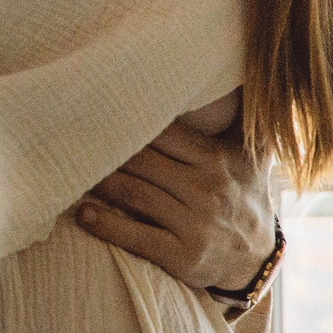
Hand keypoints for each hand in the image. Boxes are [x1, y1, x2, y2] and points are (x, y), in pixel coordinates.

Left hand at [75, 118, 274, 293]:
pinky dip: (107, 225)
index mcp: (216, 158)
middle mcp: (206, 189)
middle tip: (75, 142)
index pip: (163, 133)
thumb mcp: (254, 155)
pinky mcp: (183, 256)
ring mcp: (195, 224)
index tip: (100, 113)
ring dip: (100, 184)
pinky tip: (84, 214)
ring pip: (134, 194)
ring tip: (74, 173)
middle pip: (142, 161)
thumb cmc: (245, 196)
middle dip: (106, 152)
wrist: (258, 259)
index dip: (128, 123)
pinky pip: (137, 237)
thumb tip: (233, 73)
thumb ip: (241, 118)